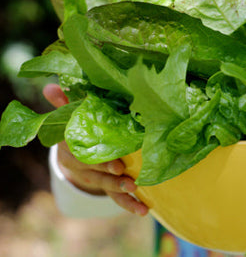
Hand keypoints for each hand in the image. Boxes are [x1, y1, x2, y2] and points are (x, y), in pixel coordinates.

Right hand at [43, 83, 148, 215]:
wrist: (72, 153)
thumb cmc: (76, 129)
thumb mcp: (69, 117)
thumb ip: (64, 103)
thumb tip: (52, 85)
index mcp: (74, 149)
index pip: (87, 157)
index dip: (101, 162)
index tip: (118, 164)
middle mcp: (84, 167)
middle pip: (98, 174)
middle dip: (113, 178)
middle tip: (128, 180)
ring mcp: (95, 178)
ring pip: (107, 188)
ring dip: (122, 195)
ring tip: (138, 200)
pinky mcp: (106, 186)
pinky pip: (116, 199)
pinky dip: (129, 206)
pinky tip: (143, 211)